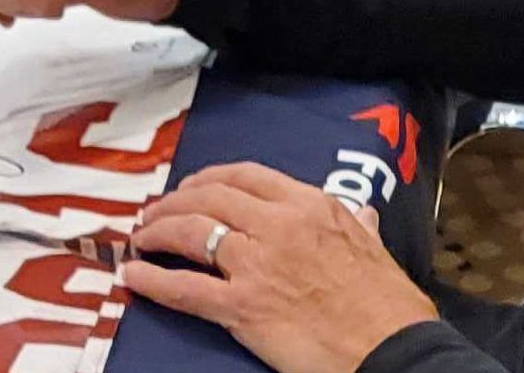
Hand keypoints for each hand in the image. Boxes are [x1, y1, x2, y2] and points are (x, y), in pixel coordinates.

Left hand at [124, 164, 438, 372]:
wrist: (389, 348)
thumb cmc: (388, 303)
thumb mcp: (374, 246)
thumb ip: (358, 225)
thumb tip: (362, 213)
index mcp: (311, 206)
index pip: (247, 175)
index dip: (210, 177)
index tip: (193, 186)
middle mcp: (278, 225)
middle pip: (210, 197)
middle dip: (175, 201)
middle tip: (156, 211)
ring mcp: (256, 265)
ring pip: (190, 232)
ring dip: (157, 231)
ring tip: (141, 237)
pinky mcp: (241, 308)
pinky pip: (184, 288)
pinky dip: (152, 280)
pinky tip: (133, 276)